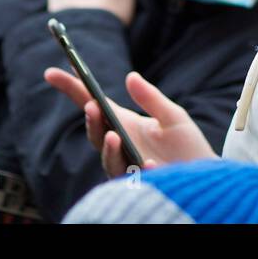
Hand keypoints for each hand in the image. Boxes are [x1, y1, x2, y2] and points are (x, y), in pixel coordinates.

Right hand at [44, 67, 215, 177]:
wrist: (205, 178)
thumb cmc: (189, 147)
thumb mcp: (173, 116)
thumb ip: (151, 99)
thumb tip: (131, 76)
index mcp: (126, 124)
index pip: (93, 104)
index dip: (73, 88)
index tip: (52, 73)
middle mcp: (120, 145)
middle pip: (96, 132)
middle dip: (91, 120)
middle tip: (92, 105)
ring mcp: (126, 167)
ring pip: (107, 159)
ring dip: (108, 148)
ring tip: (114, 137)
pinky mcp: (138, 186)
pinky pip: (131, 181)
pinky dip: (139, 172)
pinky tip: (150, 165)